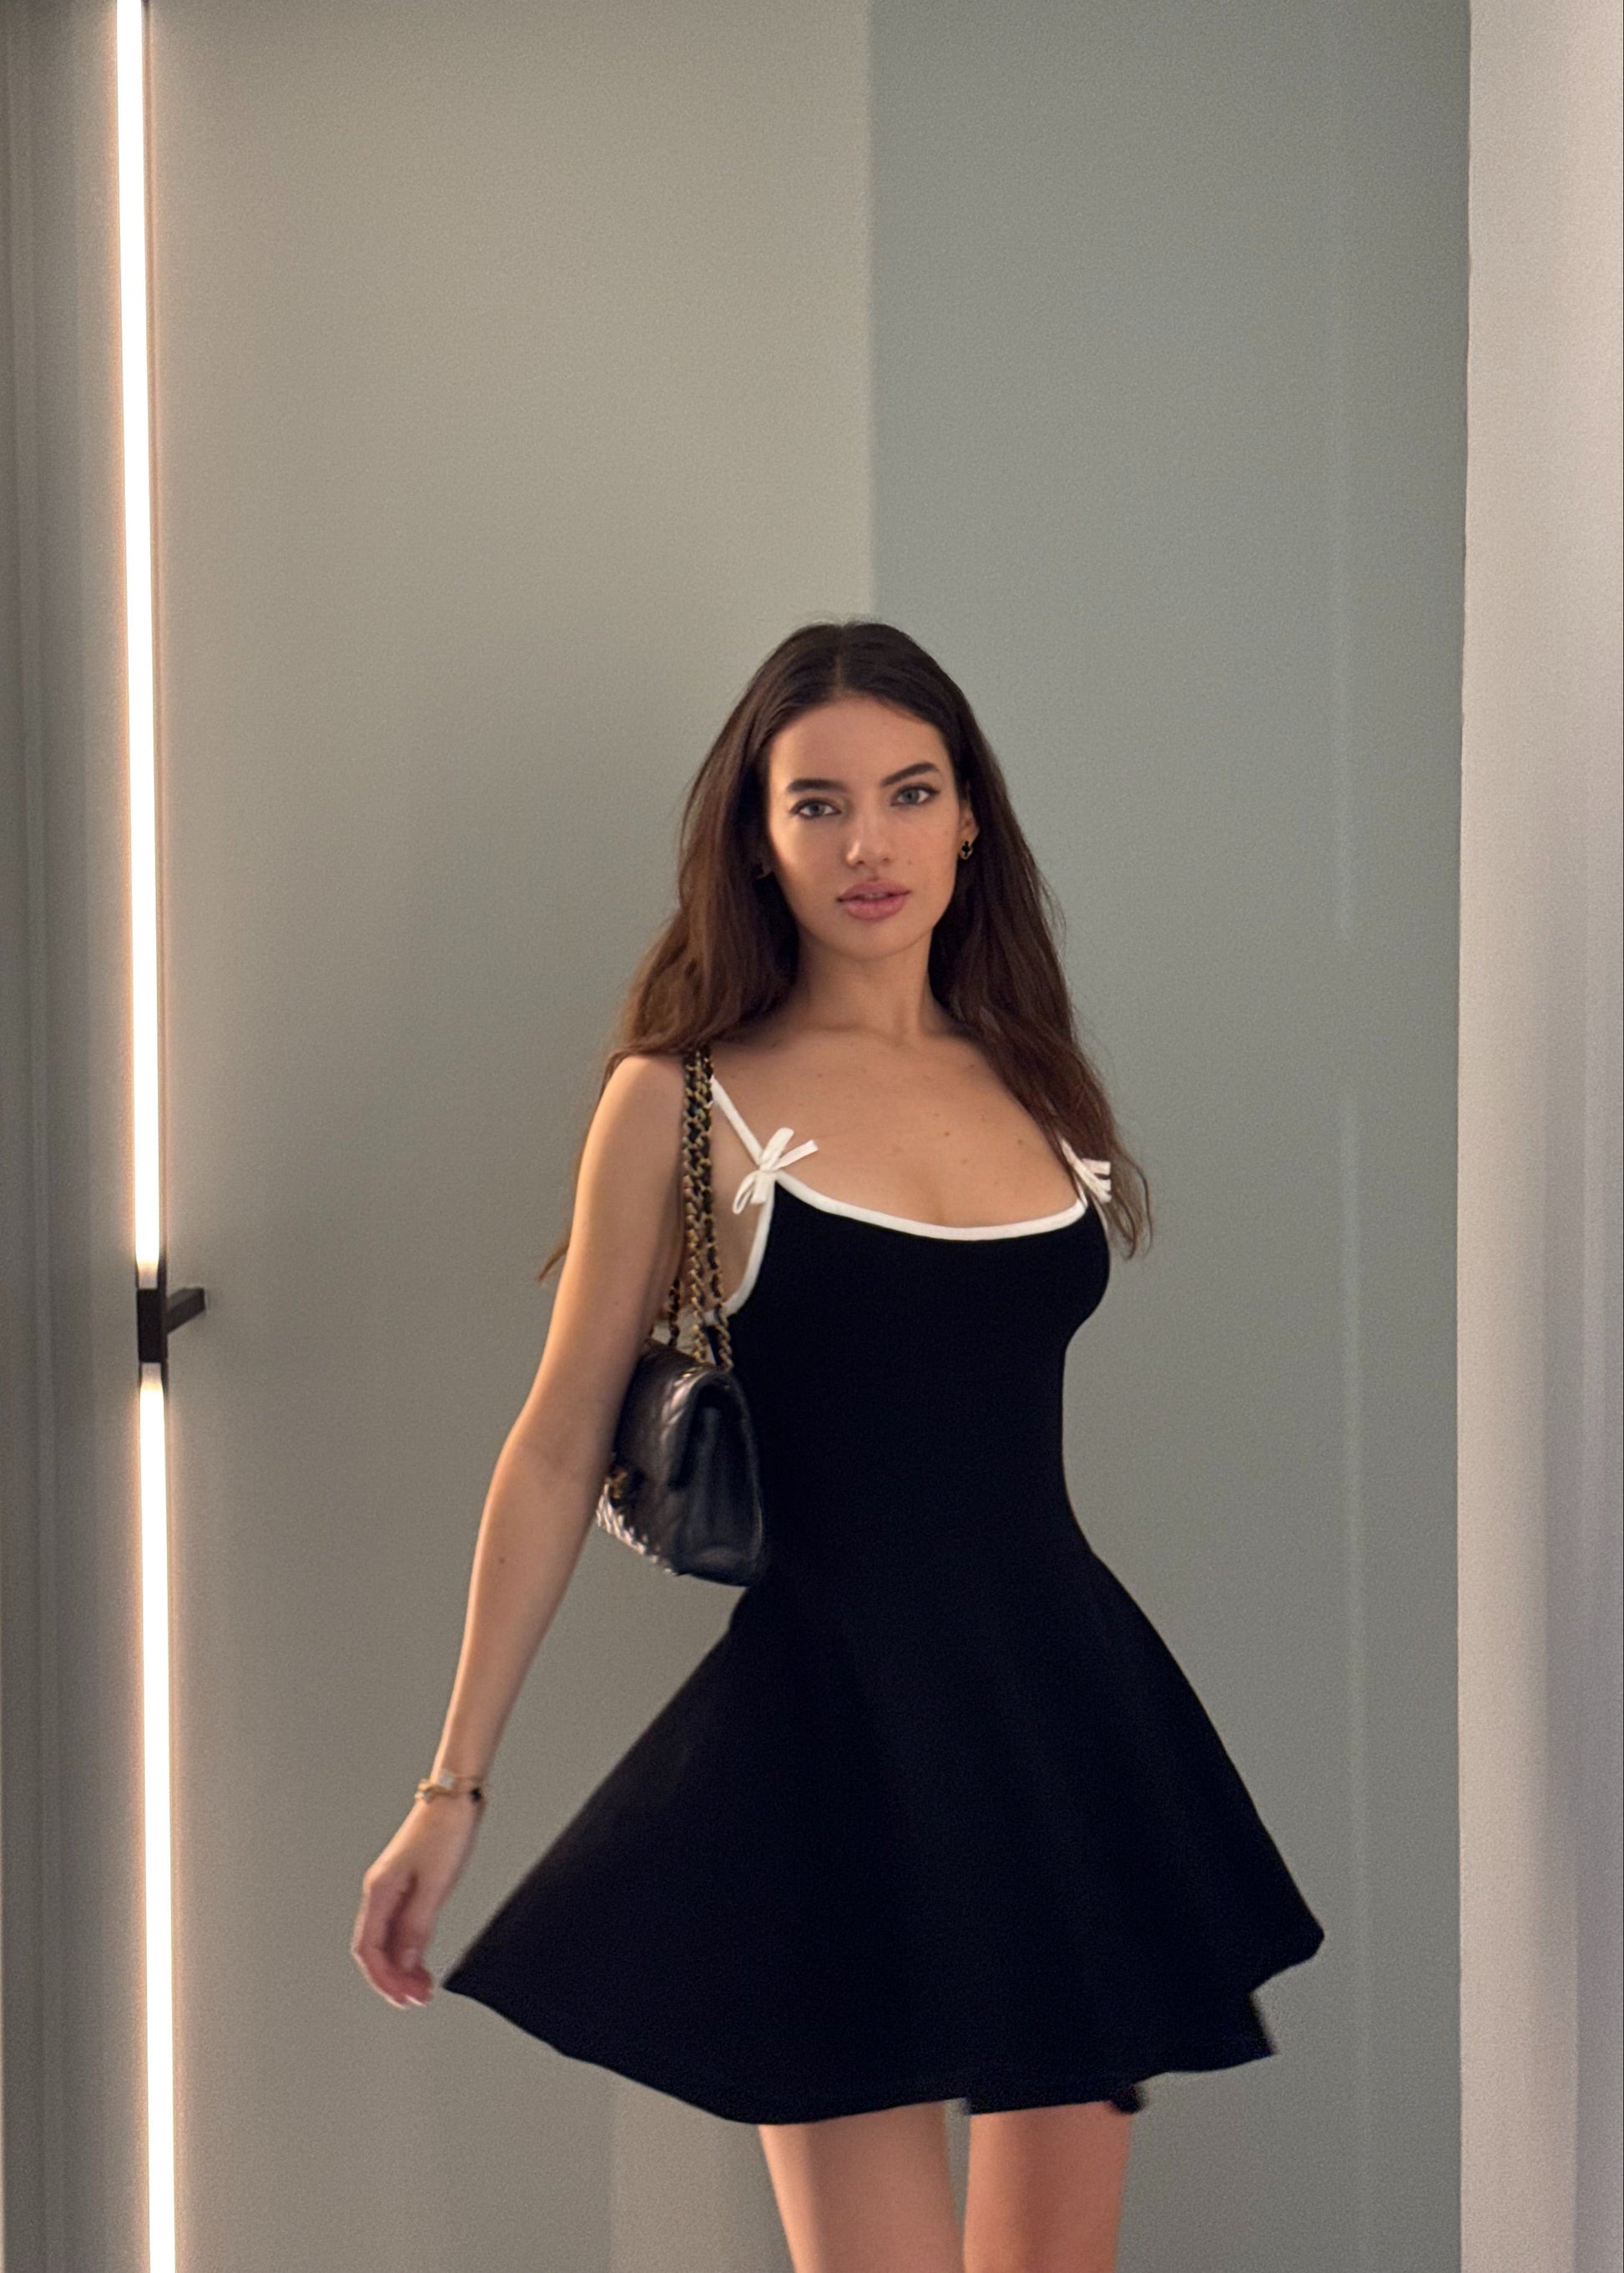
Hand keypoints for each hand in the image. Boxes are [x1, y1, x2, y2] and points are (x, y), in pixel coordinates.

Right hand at [352, 1796, 482, 2007]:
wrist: (456, 1795)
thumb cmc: (446, 1830)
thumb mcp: (436, 1884)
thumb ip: (418, 1925)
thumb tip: (404, 1962)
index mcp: (379, 1890)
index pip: (369, 1949)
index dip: (383, 1979)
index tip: (403, 1999)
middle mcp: (380, 1891)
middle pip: (375, 1949)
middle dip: (393, 1979)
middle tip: (418, 2000)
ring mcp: (393, 1888)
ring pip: (388, 1940)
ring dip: (403, 1967)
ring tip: (424, 1988)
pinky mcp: (408, 1885)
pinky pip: (401, 1926)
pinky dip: (411, 1948)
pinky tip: (423, 1961)